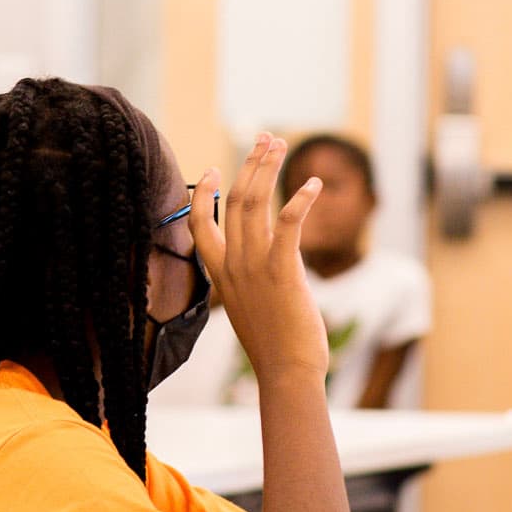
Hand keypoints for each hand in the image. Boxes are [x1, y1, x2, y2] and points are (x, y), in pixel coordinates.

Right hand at [189, 135, 327, 386]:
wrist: (286, 372)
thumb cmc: (273, 345)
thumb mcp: (247, 306)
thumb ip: (245, 281)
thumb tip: (255, 267)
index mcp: (220, 273)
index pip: (198, 223)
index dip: (203, 193)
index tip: (214, 169)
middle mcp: (233, 265)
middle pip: (234, 201)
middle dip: (250, 164)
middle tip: (266, 139)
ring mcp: (255, 267)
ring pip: (255, 203)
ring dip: (269, 169)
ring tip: (282, 145)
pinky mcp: (283, 271)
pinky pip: (288, 224)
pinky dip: (300, 200)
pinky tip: (312, 184)